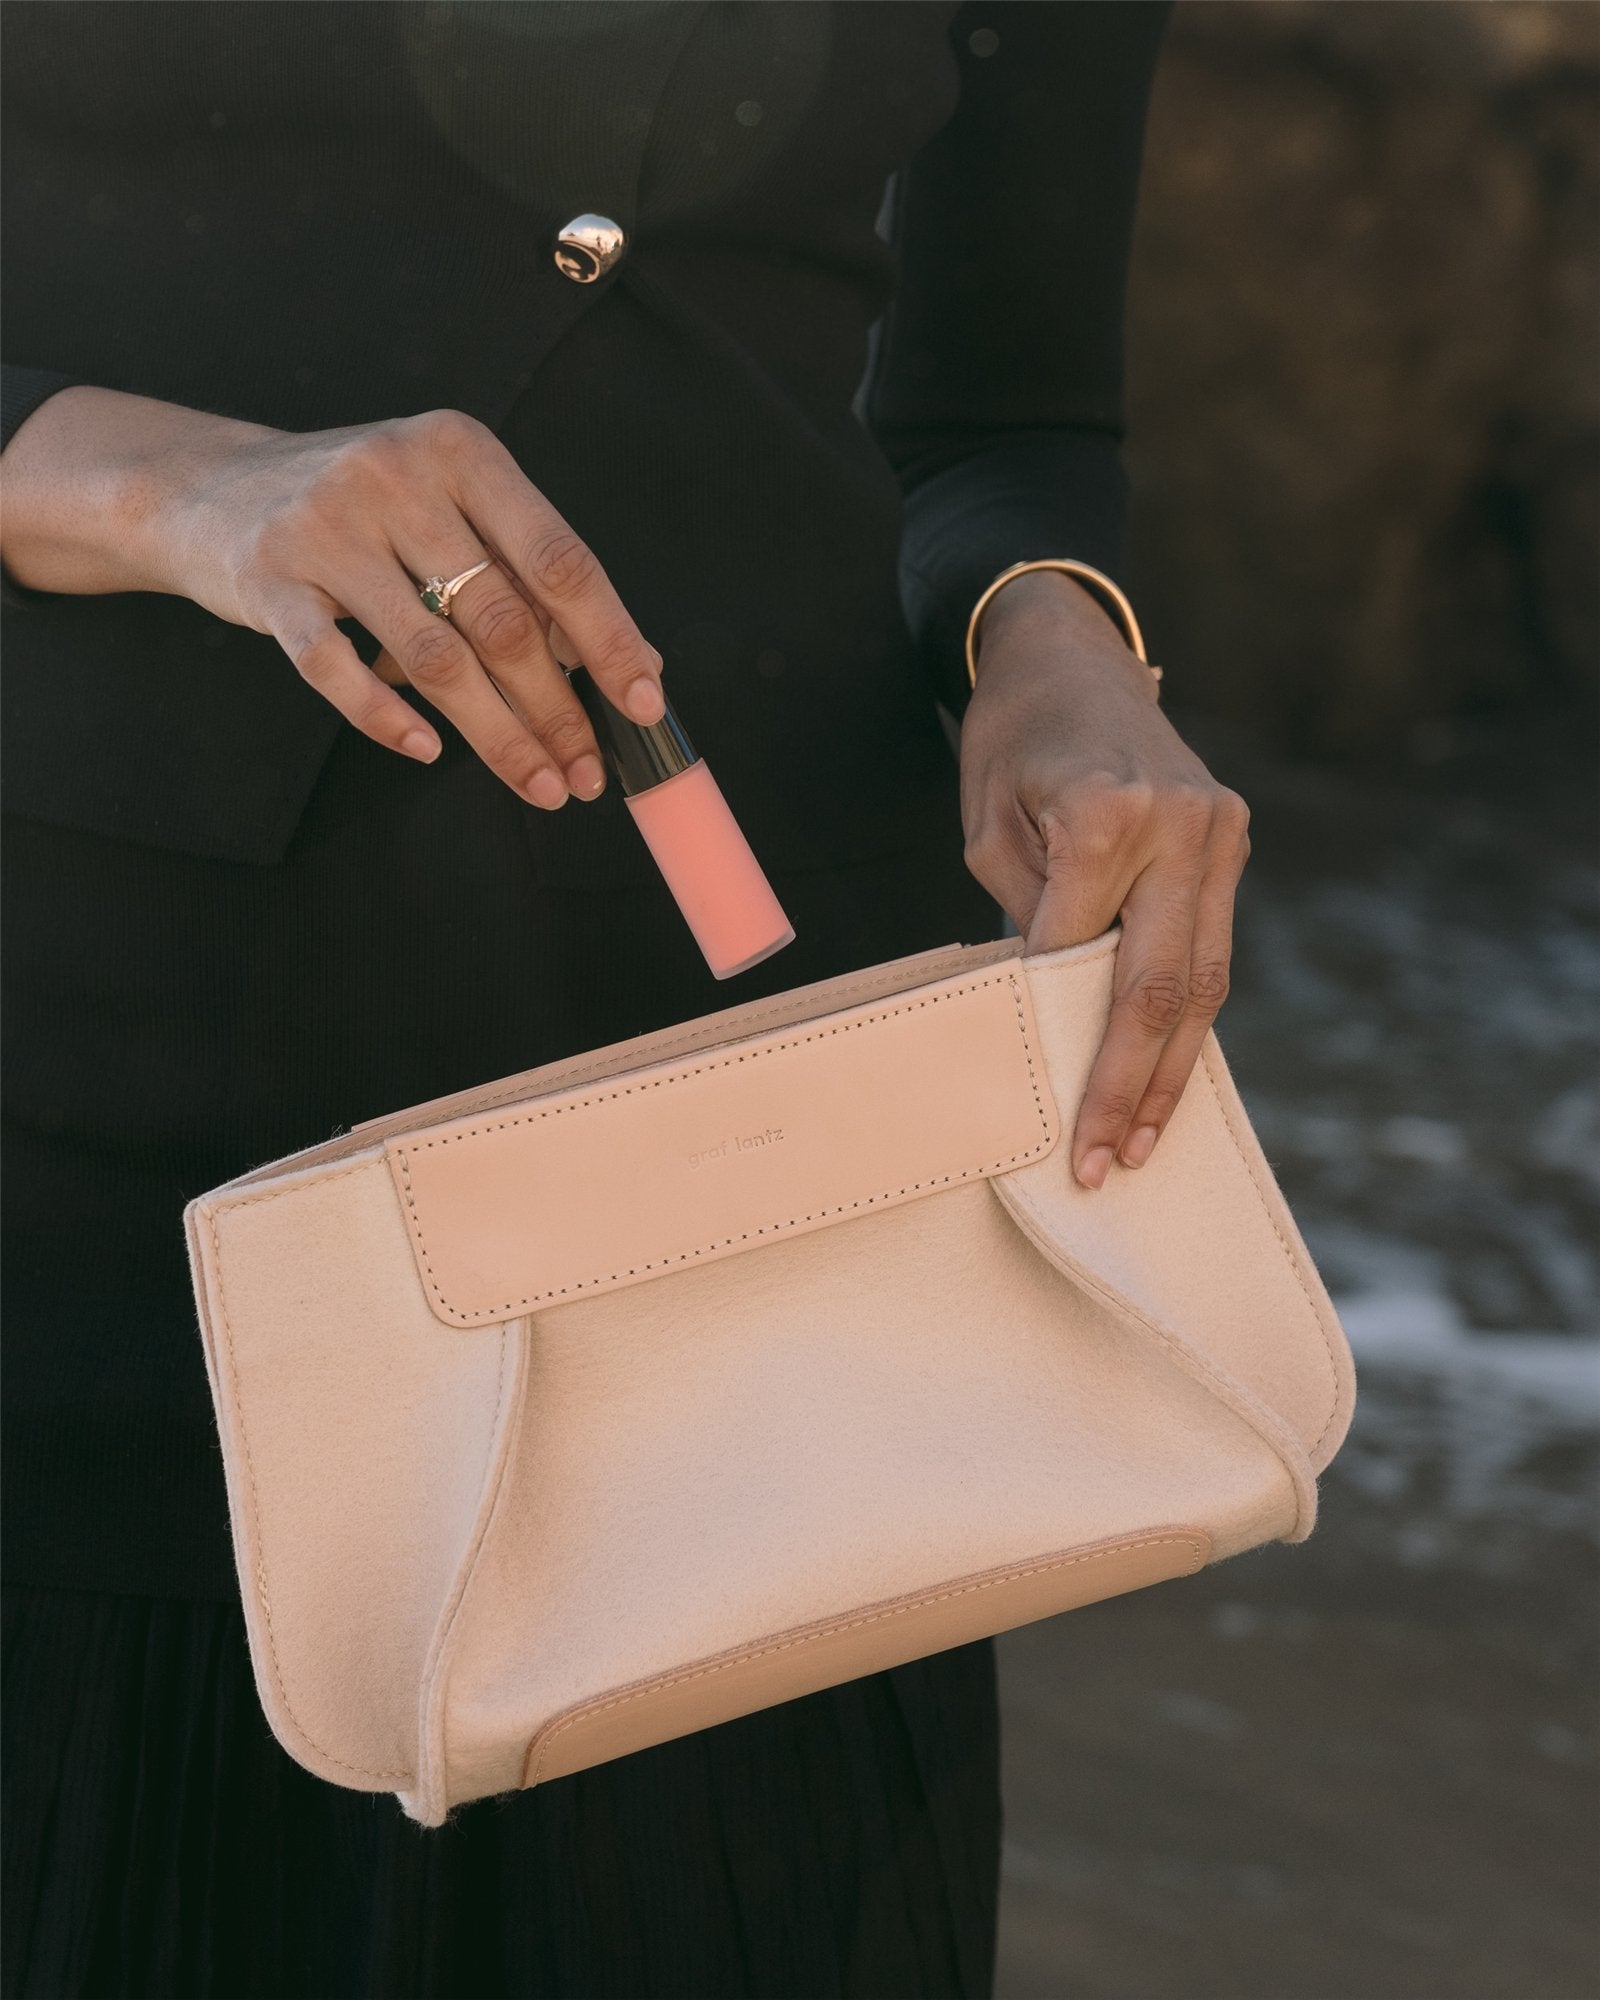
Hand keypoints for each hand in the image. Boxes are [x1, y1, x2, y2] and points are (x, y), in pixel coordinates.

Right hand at [0, 388, 663, 807]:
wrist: (212, 487)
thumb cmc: (365, 511)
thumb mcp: (451, 509)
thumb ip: (531, 573)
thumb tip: (636, 663)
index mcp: (461, 451)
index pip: (559, 559)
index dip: (612, 640)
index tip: (645, 706)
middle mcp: (397, 476)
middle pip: (503, 621)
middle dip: (558, 711)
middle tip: (585, 773)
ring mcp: (326, 526)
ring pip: (435, 658)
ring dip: (497, 736)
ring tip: (538, 784)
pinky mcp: (269, 580)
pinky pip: (337, 670)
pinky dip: (388, 721)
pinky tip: (429, 752)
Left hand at [958, 571, 1250, 1188]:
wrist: (1068, 649)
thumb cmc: (1011, 739)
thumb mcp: (989, 828)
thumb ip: (1028, 919)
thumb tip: (1049, 1014)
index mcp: (1106, 812)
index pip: (1078, 955)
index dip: (1057, 1039)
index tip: (1043, 1115)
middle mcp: (1180, 824)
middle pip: (1161, 986)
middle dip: (1128, 1085)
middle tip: (1101, 1162)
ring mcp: (1219, 831)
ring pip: (1205, 979)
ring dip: (1172, 1069)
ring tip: (1138, 1143)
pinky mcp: (1232, 839)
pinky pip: (1211, 946)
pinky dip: (1187, 1018)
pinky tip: (1165, 1077)